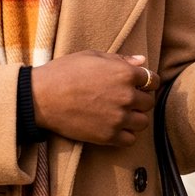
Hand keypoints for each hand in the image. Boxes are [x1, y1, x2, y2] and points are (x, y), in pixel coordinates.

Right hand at [31, 51, 157, 146]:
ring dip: (135, 117)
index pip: (152, 80)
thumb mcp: (91, 56)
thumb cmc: (64, 72)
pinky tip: (114, 126)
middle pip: (149, 102)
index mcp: (124, 74)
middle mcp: (126, 96)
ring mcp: (118, 118)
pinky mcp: (108, 136)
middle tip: (124, 98)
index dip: (146, 81)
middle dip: (140, 99)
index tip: (138, 84)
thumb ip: (120, 59)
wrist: (41, 97)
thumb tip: (142, 61)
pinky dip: (126, 134)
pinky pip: (130, 139)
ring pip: (143, 121)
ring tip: (120, 113)